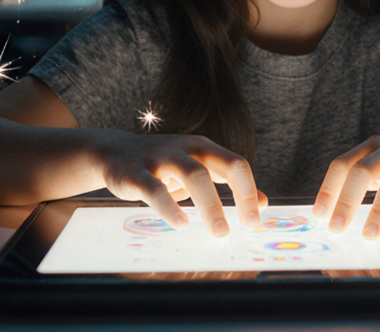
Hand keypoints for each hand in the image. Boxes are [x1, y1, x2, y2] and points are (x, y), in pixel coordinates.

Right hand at [91, 130, 266, 236]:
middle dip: (232, 198)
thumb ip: (229, 182)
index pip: (236, 165)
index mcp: (203, 148)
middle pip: (214, 168)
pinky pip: (154, 189)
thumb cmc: (166, 165)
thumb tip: (264, 203)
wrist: (115, 151)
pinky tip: (181, 223)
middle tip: (242, 228)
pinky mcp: (135, 173)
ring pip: (191, 175)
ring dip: (208, 205)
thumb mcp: (200, 167)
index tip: (256, 221)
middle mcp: (184, 149)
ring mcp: (159, 158)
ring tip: (219, 231)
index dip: (249, 192)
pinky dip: (170, 207)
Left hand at [313, 129, 379, 239]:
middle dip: (347, 200)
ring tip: (369, 236)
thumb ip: (361, 180)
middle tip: (336, 228)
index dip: (329, 189)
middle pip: (364, 170)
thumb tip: (333, 215)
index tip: (319, 215)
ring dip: (379, 210)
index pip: (343, 164)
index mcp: (373, 146)